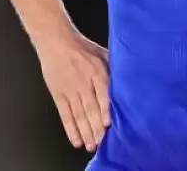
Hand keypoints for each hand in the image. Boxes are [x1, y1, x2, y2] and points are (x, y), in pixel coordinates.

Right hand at [35, 31, 110, 151]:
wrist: (56, 41)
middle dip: (96, 127)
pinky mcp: (58, 94)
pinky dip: (70, 129)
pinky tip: (76, 140)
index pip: (102, 93)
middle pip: (90, 108)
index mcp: (96, 71)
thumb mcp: (102, 53)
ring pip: (78, 114)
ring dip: (84, 132)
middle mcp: (83, 81)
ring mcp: (70, 89)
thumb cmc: (82, 47)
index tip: (108, 124)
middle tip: (101, 142)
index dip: (105, 110)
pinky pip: (65, 114)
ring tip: (90, 145)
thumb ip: (115, 68)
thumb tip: (131, 81)